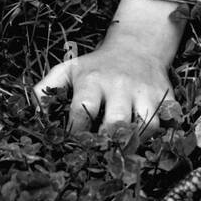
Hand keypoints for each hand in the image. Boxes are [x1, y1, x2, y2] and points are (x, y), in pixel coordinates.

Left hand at [32, 34, 181, 139]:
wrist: (136, 46)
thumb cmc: (97, 66)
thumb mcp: (69, 69)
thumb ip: (46, 89)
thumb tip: (33, 114)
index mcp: (92, 80)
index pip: (81, 112)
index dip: (75, 135)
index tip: (73, 146)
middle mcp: (119, 85)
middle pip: (115, 123)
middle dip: (106, 143)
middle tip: (100, 154)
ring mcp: (145, 90)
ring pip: (146, 125)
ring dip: (135, 142)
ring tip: (123, 148)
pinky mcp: (165, 95)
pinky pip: (167, 122)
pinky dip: (159, 135)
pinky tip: (145, 138)